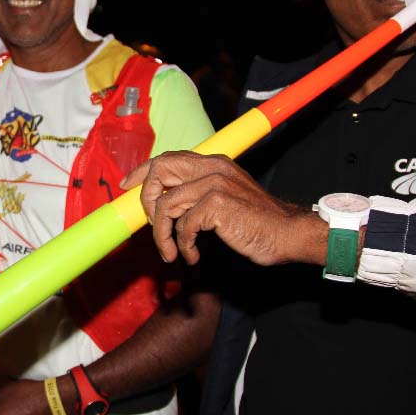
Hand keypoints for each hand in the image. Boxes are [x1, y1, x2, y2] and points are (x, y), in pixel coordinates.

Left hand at [122, 151, 324, 266]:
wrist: (288, 234)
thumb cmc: (256, 222)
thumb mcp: (225, 198)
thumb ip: (198, 193)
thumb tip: (163, 203)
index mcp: (213, 162)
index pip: (167, 158)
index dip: (143, 171)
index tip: (127, 186)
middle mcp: (212, 167)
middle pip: (159, 171)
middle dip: (146, 200)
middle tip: (154, 227)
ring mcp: (214, 183)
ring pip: (165, 204)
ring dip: (162, 235)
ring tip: (172, 252)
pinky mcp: (216, 204)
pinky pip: (182, 225)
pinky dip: (183, 246)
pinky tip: (193, 256)